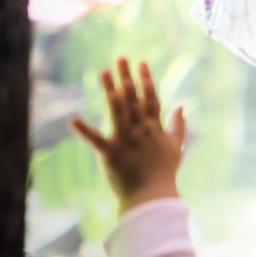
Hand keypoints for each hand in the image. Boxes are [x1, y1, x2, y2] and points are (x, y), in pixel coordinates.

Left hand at [70, 58, 185, 212]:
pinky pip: (96, 140)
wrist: (152, 197)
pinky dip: (84, 130)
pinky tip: (73, 119)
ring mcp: (126, 140)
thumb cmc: (165, 173)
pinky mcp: (111, 154)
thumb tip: (181, 105)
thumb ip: (179, 125)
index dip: (146, 80)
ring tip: (103, 72)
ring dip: (110, 90)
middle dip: (127, 77)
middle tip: (120, 58)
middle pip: (133, 98)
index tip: (141, 63)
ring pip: (117, 110)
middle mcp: (141, 129)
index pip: (151, 98)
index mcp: (155, 127)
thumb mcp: (177, 147)